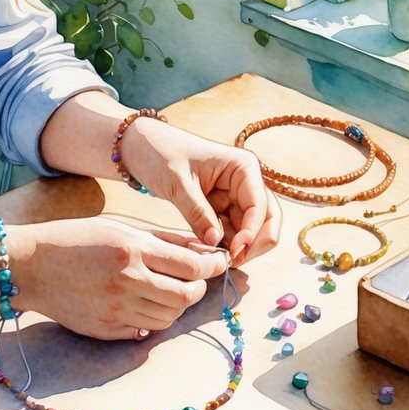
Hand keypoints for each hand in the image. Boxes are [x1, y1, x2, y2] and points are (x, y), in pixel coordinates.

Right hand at [7, 218, 228, 339]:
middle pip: (187, 295)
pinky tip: (144, 303)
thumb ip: (164, 240)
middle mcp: (127, 280)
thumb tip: (203, 249)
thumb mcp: (121, 229)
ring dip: (177, 304)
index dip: (213, 265)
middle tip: (195, 280)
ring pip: (169, 316)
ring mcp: (116, 309)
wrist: (30, 266)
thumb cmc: (77, 240)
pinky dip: (152, 318)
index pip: (192, 265)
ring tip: (168, 289)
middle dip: (199, 288)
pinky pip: (145, 330)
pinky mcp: (106, 329)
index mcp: (132, 249)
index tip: (219, 262)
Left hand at [121, 119, 280, 264]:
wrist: (141, 147)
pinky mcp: (222, 209)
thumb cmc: (160, 153)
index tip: (235, 252)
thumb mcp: (177, 183)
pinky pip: (231, 232)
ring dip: (237, 247)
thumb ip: (197, 212)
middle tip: (232, 262)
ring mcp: (235, 197)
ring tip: (211, 257)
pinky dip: (224, 245)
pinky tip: (206, 251)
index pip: (260, 205)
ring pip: (250, 230)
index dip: (252, 232)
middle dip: (254, 244)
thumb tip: (215, 242)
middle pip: (267, 220)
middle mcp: (246, 182)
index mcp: (243, 167)